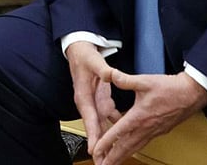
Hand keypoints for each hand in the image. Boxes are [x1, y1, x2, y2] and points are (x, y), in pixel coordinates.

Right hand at [65, 41, 120, 155]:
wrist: (80, 51)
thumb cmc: (84, 57)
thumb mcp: (94, 61)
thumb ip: (104, 70)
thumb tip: (111, 75)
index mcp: (84, 96)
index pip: (89, 119)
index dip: (93, 135)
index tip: (95, 149)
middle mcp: (88, 103)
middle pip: (95, 128)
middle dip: (99, 146)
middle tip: (104, 162)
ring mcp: (95, 103)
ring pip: (102, 127)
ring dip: (108, 141)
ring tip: (114, 156)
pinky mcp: (101, 101)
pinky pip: (110, 118)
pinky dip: (117, 128)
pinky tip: (126, 136)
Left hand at [90, 70, 206, 164]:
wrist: (192, 94)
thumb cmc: (170, 88)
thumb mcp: (144, 81)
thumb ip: (125, 80)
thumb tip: (109, 74)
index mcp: (139, 116)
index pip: (118, 133)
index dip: (105, 143)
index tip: (96, 151)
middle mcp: (146, 128)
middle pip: (125, 147)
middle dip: (112, 158)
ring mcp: (154, 131)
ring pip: (134, 147)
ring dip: (122, 156)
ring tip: (112, 163)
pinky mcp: (159, 131)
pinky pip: (142, 143)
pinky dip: (132, 148)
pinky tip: (128, 149)